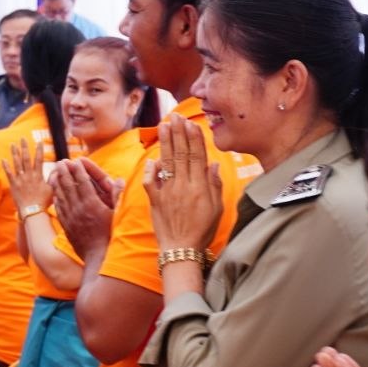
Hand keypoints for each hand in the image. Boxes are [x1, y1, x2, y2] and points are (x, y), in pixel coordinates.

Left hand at [2, 139, 52, 214]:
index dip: (39, 150)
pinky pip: (9, 174)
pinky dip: (6, 167)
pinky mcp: (13, 185)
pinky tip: (3, 159)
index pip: (39, 159)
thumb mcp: (52, 189)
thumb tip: (59, 169)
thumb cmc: (43, 202)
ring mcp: (21, 180)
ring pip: (17, 164)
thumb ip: (54, 178)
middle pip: (26, 158)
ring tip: (13, 144)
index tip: (39, 142)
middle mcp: (29, 175)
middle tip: (22, 138)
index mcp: (38, 176)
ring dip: (15, 153)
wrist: (32, 211)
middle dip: (25, 147)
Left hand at [50, 157, 121, 260]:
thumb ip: (116, 196)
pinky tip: (55, 193)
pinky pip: (59, 208)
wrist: (97, 256)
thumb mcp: (117, 215)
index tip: (76, 160)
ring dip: (57, 183)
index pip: (83, 182)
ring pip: (61, 196)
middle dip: (64, 172)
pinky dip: (56, 198)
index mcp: (92, 204)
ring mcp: (71, 217)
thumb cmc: (111, 235)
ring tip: (54, 172)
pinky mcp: (67, 225)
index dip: (79, 170)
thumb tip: (118, 180)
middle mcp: (79, 208)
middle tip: (60, 162)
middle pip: (69, 186)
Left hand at [144, 114, 221, 250]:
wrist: (181, 250)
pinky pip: (151, 182)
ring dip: (165, 143)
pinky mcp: (155, 201)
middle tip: (175, 116)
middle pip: (181, 155)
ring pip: (167, 163)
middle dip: (178, 133)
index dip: (194, 138)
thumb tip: (213, 164)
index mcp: (200, 187)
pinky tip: (152, 158)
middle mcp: (184, 187)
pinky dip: (151, 170)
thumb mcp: (216, 208)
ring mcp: (168, 193)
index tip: (191, 123)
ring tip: (163, 126)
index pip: (197, 156)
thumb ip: (214, 185)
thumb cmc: (202, 231)